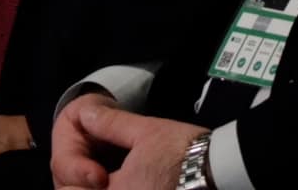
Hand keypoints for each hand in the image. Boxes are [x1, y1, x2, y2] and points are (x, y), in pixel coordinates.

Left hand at [53, 101, 205, 189]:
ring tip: (108, 172)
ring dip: (96, 189)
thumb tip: (86, 114)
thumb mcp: (147, 132)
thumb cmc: (187, 154)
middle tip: (96, 168)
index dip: (73, 173)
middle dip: (81, 185)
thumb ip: (110, 124)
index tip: (89, 165)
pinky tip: (125, 180)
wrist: (223, 172)